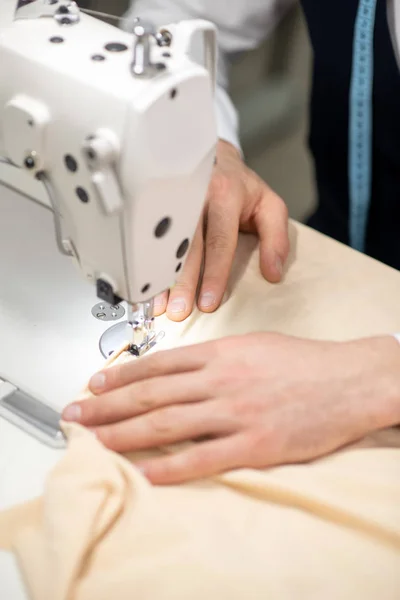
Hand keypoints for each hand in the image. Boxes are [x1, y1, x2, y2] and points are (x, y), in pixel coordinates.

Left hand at [62, 333, 399, 484]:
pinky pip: (204, 458)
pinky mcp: (255, 444)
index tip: (94, 386)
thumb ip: (215, 356)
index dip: (121, 376)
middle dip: (108, 406)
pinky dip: (171, 468)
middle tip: (76, 415)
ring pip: (168, 425)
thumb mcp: (253, 344)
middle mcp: (221, 380)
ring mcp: (236, 412)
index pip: (158, 365)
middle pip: (152, 395)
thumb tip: (179, 369)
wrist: (349, 381)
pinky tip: (147, 473)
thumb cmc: (303, 361)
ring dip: (126, 435)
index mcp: (220, 353)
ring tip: (97, 441)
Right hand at [155, 140, 288, 320]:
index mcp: (226, 194)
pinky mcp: (160, 204)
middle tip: (179, 311)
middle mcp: (196, 195)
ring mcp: (174, 199)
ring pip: (167, 242)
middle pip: (188, 244)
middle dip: (183, 281)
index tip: (208, 302)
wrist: (212, 156)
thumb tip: (273, 274)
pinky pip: (154, 237)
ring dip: (162, 277)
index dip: (214, 274)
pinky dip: (150, 265)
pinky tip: (146, 287)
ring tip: (158, 306)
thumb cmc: (242, 188)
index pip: (220, 240)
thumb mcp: (270, 205)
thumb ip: (277, 238)